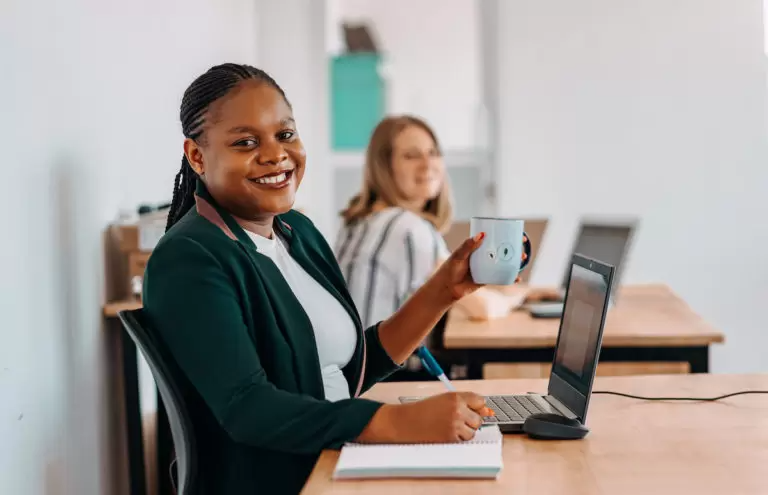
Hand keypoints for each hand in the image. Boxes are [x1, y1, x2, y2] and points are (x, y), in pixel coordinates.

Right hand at [361, 392, 492, 443]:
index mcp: (455, 397)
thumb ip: (465, 403)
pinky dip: (458, 439)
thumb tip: (487, 411)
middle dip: (470, 421)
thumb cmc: (424, 410)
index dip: (476, 407)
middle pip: (479, 418)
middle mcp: (457, 410)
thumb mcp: (444, 400)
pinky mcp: (451, 438)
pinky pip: (464, 440)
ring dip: (465, 431)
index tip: (471, 409)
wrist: (406, 422)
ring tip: (449, 427)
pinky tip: (445, 433)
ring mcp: (455, 425)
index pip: (480, 401)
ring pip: (473, 431)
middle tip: (456, 420)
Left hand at [429, 233, 528, 303]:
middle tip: (522, 245)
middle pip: (501, 250)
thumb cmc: (449, 269)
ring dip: (514, 261)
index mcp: (477, 248)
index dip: (504, 234)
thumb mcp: (458, 255)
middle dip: (513, 247)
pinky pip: (500, 277)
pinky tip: (517, 277)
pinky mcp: (487, 280)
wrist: (446, 289)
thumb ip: (468, 246)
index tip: (514, 231)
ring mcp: (486, 268)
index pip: (492, 238)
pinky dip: (509, 277)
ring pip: (503, 263)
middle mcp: (483, 257)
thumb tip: (482, 234)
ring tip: (523, 258)